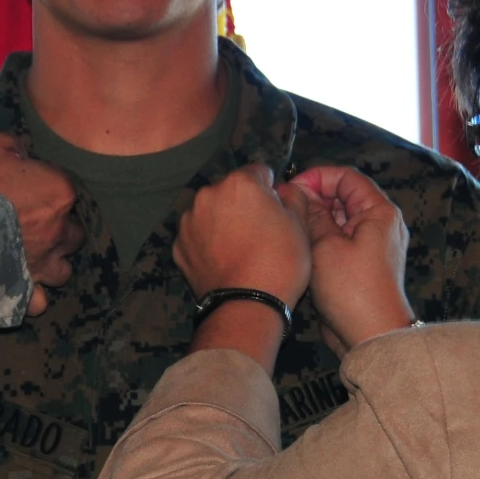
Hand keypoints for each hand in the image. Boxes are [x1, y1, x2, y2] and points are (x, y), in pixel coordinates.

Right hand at [0, 131, 81, 314]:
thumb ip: (13, 145)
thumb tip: (21, 151)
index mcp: (59, 191)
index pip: (68, 188)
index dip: (48, 188)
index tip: (29, 188)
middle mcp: (60, 230)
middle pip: (74, 234)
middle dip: (59, 230)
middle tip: (33, 225)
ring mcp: (44, 264)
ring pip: (63, 271)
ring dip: (51, 264)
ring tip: (31, 259)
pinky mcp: (25, 290)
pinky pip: (39, 302)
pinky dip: (32, 297)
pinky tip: (19, 288)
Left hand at [175, 164, 310, 305]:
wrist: (246, 306)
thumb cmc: (280, 262)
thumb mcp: (300, 224)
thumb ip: (292, 195)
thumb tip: (283, 189)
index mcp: (239, 182)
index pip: (259, 172)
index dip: (271, 190)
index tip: (276, 211)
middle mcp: (208, 194)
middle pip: (230, 190)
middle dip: (243, 204)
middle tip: (258, 232)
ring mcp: (189, 221)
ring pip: (210, 211)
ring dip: (222, 221)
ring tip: (239, 249)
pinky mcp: (178, 246)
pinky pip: (197, 235)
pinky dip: (207, 242)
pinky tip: (222, 260)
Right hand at [280, 165, 412, 354]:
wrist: (372, 335)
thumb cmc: (352, 289)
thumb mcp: (325, 245)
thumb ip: (312, 214)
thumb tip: (300, 192)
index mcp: (379, 211)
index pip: (347, 177)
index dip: (317, 177)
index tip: (292, 187)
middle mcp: (379, 223)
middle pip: (343, 196)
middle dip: (314, 197)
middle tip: (286, 207)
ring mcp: (371, 244)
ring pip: (339, 218)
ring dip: (315, 219)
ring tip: (290, 226)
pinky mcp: (361, 263)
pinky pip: (339, 240)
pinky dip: (320, 238)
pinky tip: (300, 245)